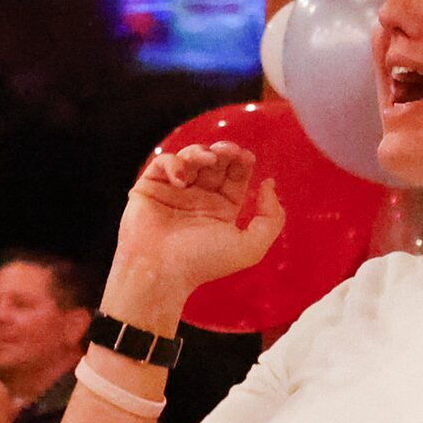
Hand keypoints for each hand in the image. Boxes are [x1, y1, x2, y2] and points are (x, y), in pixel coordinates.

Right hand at [111, 142, 284, 318]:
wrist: (160, 271)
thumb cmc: (202, 263)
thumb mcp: (251, 247)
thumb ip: (271, 218)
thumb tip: (269, 185)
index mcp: (220, 210)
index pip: (235, 176)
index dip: (242, 162)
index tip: (247, 157)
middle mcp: (198, 199)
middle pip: (215, 162)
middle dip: (225, 152)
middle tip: (229, 151)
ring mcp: (173, 192)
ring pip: (190, 157)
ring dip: (201, 152)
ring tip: (208, 159)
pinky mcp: (150, 187)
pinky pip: (163, 162)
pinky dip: (174, 163)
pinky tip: (181, 180)